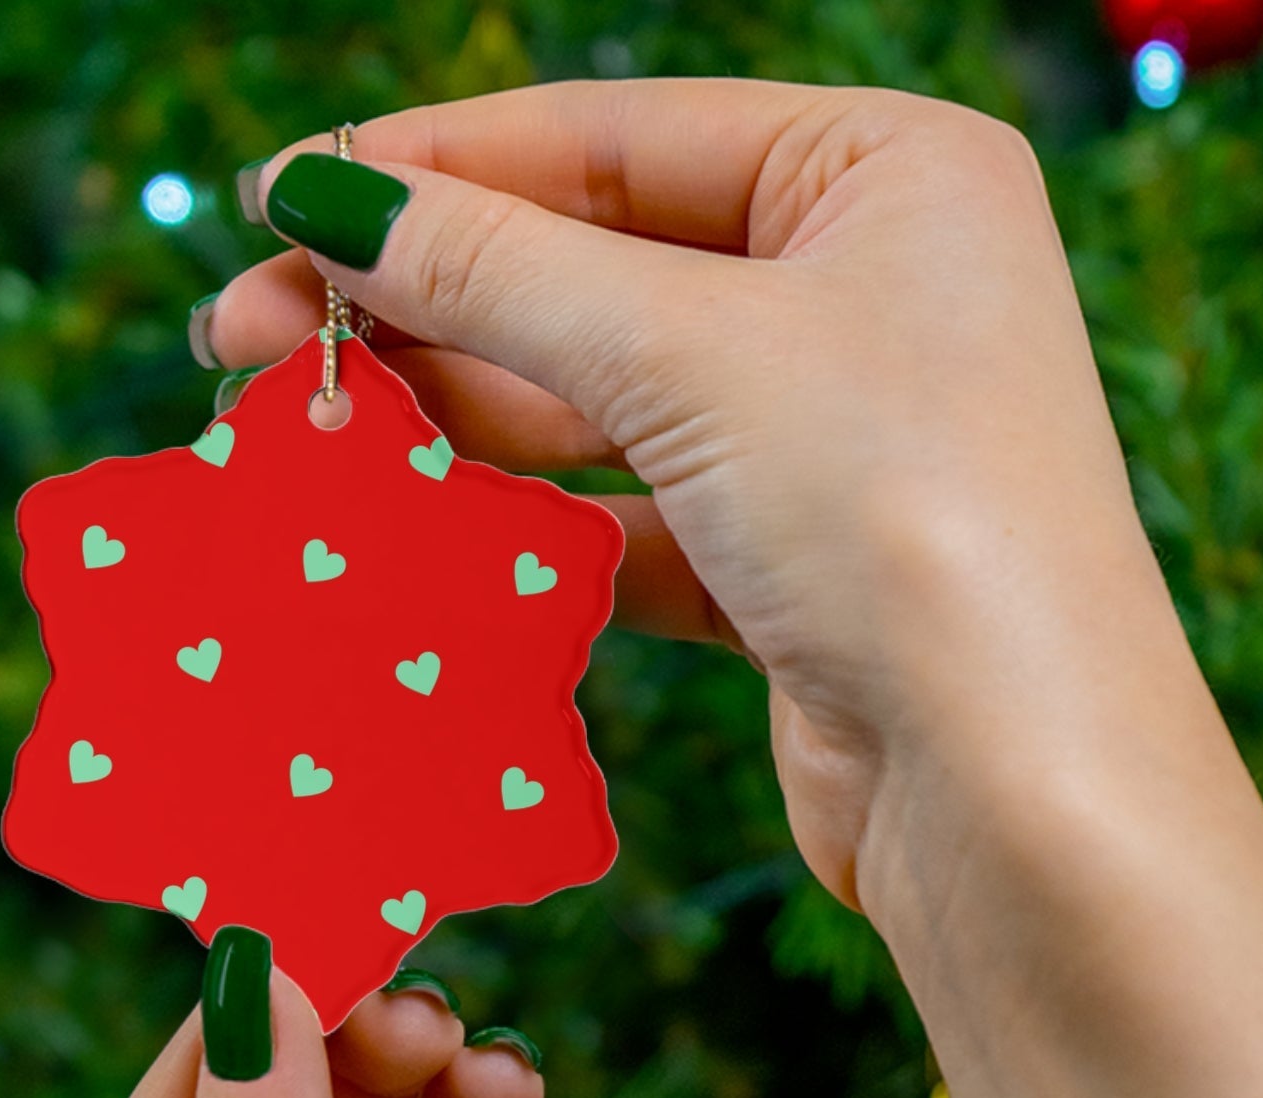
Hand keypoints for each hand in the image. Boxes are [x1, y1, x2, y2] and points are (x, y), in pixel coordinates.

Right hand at [205, 80, 1163, 909]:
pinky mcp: (795, 571)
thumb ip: (496, 269)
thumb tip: (323, 197)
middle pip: (596, 268)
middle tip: (246, 335)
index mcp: (887, 173)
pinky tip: (413, 531)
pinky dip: (527, 528)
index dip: (434, 167)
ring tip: (304, 429)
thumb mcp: (687, 354)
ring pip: (603, 402)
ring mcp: (833, 439)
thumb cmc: (903, 519)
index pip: (615, 138)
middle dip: (421, 302)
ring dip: (456, 415)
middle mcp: (870, 291)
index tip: (276, 199)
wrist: (1017, 793)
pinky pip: (630, 520)